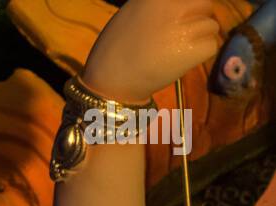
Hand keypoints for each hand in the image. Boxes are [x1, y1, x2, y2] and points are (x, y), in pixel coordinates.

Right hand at [84, 0, 220, 103]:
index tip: (183, 16)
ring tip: (183, 48)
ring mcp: (185, 28)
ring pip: (211, 26)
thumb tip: (176, 7)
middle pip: (205, 4)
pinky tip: (186, 60)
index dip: (188, 6)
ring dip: (202, 36)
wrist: (111, 80)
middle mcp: (175, 6)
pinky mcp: (191, 51)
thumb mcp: (132, 11)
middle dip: (199, 17)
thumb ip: (157, 6)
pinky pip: (211, 45)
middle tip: (186, 33)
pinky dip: (203, 53)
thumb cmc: (114, 49)